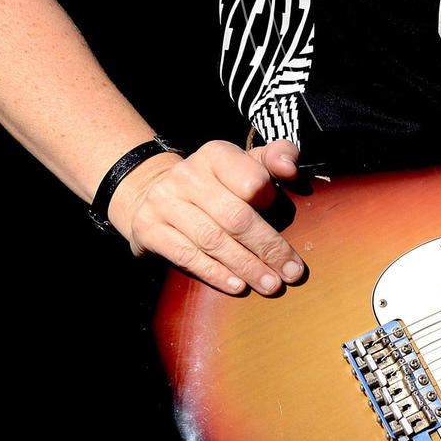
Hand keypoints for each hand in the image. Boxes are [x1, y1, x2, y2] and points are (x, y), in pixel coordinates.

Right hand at [107, 138, 303, 295]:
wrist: (154, 191)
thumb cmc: (217, 182)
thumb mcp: (246, 162)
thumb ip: (277, 157)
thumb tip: (290, 169)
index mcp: (216, 155)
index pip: (252, 180)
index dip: (271, 202)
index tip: (286, 219)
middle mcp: (187, 175)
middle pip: (235, 216)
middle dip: (268, 247)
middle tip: (291, 272)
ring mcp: (164, 202)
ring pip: (213, 240)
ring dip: (246, 266)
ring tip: (270, 285)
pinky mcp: (149, 229)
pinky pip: (186, 256)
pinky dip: (215, 273)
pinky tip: (237, 286)